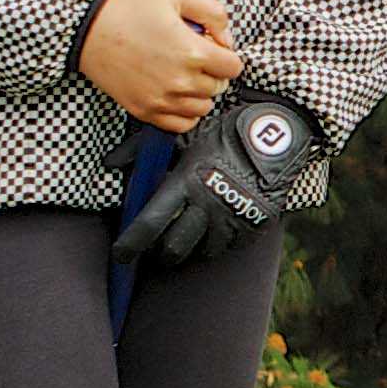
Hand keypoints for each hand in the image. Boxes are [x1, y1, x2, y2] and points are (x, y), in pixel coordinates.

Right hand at [78, 0, 245, 132]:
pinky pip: (183, 125)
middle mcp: (180, 81)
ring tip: (184, 74)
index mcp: (192, 52)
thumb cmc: (129, 12)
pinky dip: (186, 112)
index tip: (213, 48)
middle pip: (219, 87)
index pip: (234, 67)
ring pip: (204, 108)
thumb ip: (213, 13)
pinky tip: (177, 94)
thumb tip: (227, 38)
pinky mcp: (147, 111)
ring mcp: (163, 100)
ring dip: (200, 92)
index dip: (226, 54)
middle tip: (194, 57)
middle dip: (213, 71)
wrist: (90, 32)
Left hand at [117, 88, 322, 266]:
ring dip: (191, 245)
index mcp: (186, 183)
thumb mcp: (182, 136)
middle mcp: (208, 207)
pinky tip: (214, 225)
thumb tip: (110, 164)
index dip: (131, 244)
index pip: (150, 223)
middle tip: (158, 242)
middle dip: (161, 250)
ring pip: (201, 252)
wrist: (276, 135)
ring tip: (189, 230)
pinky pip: (228, 247)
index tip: (121, 254)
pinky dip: (217, 240)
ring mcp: (232, 220)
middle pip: (174, 249)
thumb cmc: (224, 133)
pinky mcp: (253, 227)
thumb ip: (142, 151)